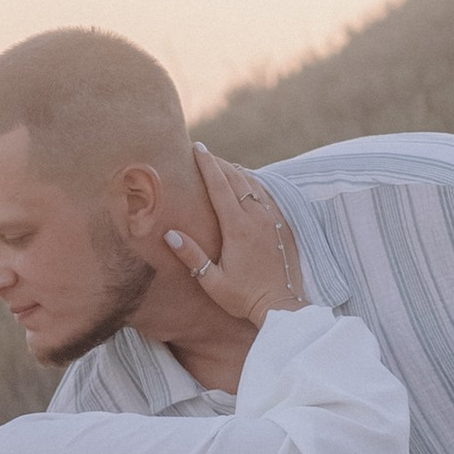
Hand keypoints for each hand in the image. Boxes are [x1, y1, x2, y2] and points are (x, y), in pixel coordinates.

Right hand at [164, 142, 306, 328]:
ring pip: (254, 184)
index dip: (208, 164)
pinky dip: (254, 183)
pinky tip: (247, 184)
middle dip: (219, 163)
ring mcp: (273, 219)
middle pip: (237, 178)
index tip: (197, 147)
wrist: (281, 306)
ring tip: (222, 165)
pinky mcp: (283, 225)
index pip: (220, 186)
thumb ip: (191, 256)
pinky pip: (267, 194)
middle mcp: (257, 217)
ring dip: (237, 171)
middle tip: (204, 152)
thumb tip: (170, 234)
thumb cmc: (244, 297)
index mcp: (238, 227)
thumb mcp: (212, 281)